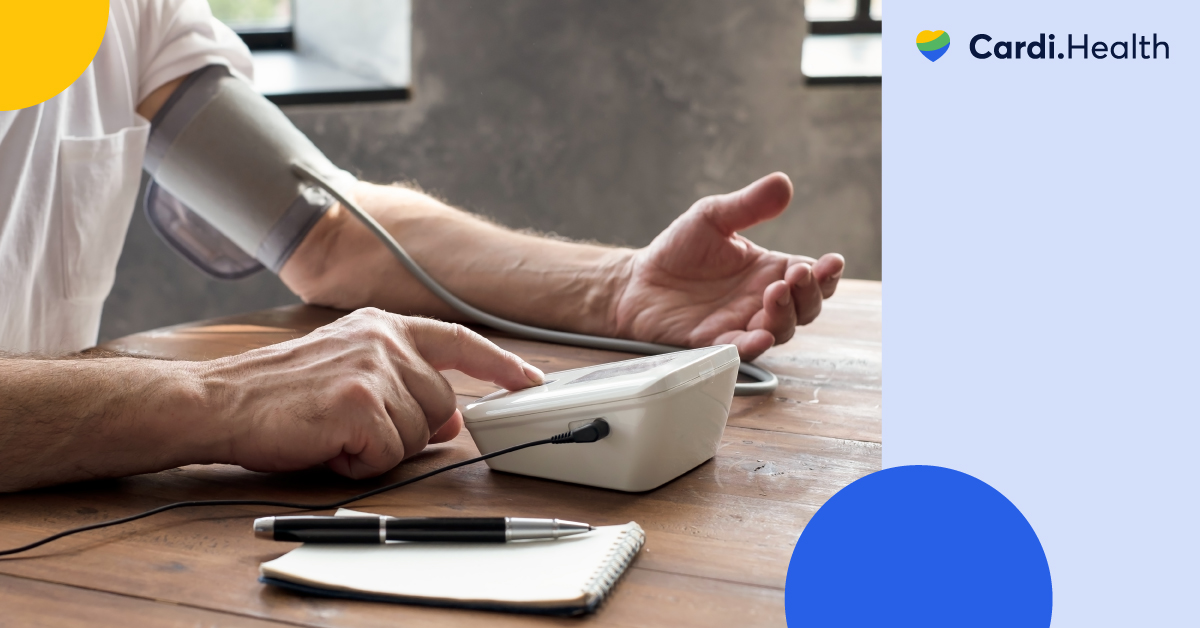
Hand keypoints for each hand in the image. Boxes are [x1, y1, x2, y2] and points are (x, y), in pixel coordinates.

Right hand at [199, 308, 543, 478]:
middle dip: (407, 430)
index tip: (529, 381)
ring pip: (419, 434)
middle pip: (442, 406)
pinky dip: (360, 463)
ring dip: (380, 447)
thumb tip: (449, 421)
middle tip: (353, 425)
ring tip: (334, 430)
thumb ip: (403, 386)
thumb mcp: (348, 374)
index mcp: (382, 325)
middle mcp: (384, 339)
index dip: (500, 364)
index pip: (459, 340)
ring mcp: (374, 368)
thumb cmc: (277, 393)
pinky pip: (389, 455)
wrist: (217, 402)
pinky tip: (327, 444)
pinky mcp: (360, 403)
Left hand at [613, 173, 843, 359]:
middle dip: (809, 293)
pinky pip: (741, 349)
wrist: (637, 280)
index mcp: (770, 271)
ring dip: (785, 315)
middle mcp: (761, 301)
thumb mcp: (713, 216)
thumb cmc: (678, 250)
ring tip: (774, 293)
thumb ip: (748, 205)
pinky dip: (754, 345)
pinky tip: (761, 336)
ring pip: (780, 330)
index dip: (827, 274)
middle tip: (797, 275)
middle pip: (806, 307)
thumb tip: (783, 183)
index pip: (812, 277)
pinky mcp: (715, 342)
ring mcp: (741, 324)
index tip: (832, 262)